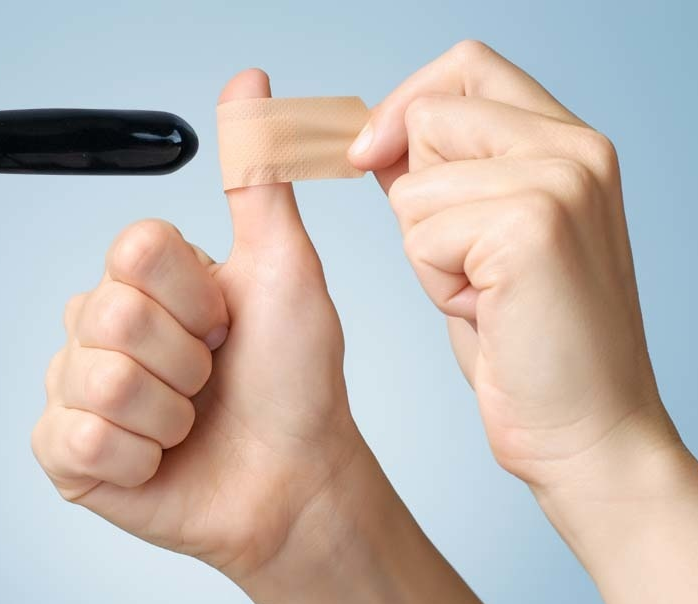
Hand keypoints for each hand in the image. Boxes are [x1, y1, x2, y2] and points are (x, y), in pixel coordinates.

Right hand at [32, 69, 477, 602]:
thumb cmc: (296, 378)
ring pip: (97, 380)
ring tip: (190, 422)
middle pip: (111, 313)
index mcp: (143, 280)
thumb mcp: (283, 268)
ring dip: (168, 411)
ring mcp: (78, 389)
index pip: (133, 250)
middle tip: (212, 379)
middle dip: (186, 360)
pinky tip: (160, 459)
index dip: (194, 296)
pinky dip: (139, 457)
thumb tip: (250, 82)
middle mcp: (99, 327)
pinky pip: (79, 440)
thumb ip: (257, 177)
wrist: (297, 476)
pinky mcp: (67, 453)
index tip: (226, 323)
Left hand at [350, 40, 697, 602]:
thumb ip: (447, 176)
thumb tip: (380, 138)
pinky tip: (487, 310)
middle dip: (416, 193)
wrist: (583, 430)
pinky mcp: (531, 225)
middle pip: (431, 114)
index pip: (465, 67)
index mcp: (570, 143)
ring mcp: (560, 181)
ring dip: (427, 250)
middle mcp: (576, 148)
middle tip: (468, 258)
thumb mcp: (483, 239)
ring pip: (414, 184)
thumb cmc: (529, 341)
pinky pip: (419, 232)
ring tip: (485, 292)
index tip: (370, 156)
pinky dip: (434, 281)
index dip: (405, 107)